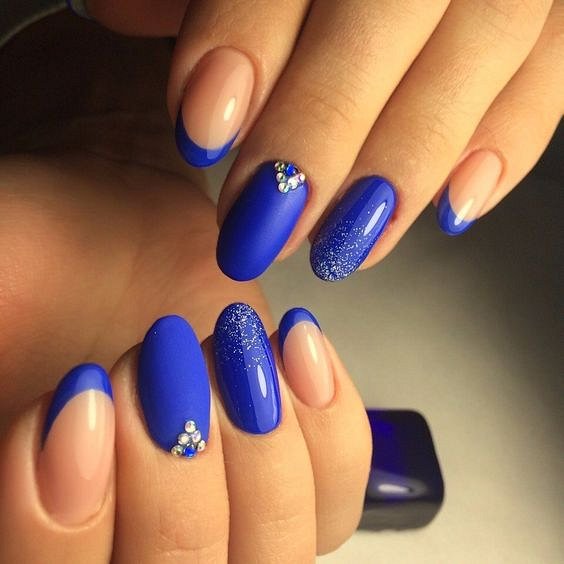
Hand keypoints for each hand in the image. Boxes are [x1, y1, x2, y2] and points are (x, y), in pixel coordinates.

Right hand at [0, 22, 369, 559]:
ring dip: (256, 447)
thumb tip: (35, 439)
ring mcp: (232, 513)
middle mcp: (143, 535)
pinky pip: (334, 493)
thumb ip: (6, 374)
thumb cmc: (47, 274)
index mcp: (52, 523)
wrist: (114, 239)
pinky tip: (292, 347)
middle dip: (173, 474)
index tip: (81, 404)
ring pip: (274, 552)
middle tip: (162, 361)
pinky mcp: (293, 474)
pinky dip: (327, 425)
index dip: (64, 525)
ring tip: (228, 349)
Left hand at [82, 0, 562, 280]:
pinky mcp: (554, 19)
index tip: (204, 133)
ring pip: (483, 49)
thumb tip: (113, 12)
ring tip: (350, 243)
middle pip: (387, 13)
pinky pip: (552, 76)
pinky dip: (506, 146)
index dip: (245, 42)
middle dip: (322, 131)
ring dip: (408, 163)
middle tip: (270, 225)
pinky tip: (452, 207)